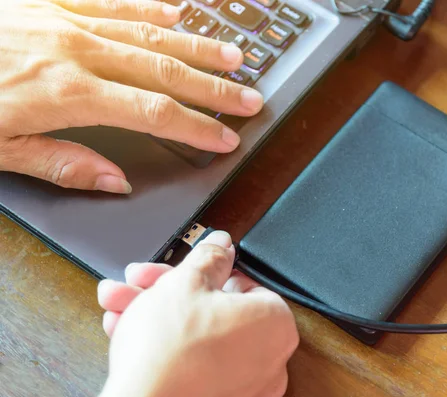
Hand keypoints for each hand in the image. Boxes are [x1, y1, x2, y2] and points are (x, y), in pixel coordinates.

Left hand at [0, 0, 262, 193]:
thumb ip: (64, 165)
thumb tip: (116, 180)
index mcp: (67, 95)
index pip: (153, 114)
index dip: (196, 126)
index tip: (226, 136)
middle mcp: (74, 52)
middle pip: (162, 72)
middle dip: (212, 87)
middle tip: (250, 96)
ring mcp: (63, 21)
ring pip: (146, 33)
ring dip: (194, 46)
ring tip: (231, 55)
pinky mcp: (48, 3)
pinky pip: (109, 2)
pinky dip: (148, 8)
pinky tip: (175, 13)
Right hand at [96, 231, 298, 396]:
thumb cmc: (169, 352)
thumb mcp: (186, 282)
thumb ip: (209, 257)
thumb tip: (222, 245)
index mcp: (274, 322)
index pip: (244, 283)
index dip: (206, 273)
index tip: (182, 269)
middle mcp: (268, 358)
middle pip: (215, 309)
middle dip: (169, 291)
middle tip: (143, 282)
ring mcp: (245, 386)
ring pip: (199, 335)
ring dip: (157, 315)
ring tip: (122, 305)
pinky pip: (195, 363)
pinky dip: (166, 347)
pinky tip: (129, 332)